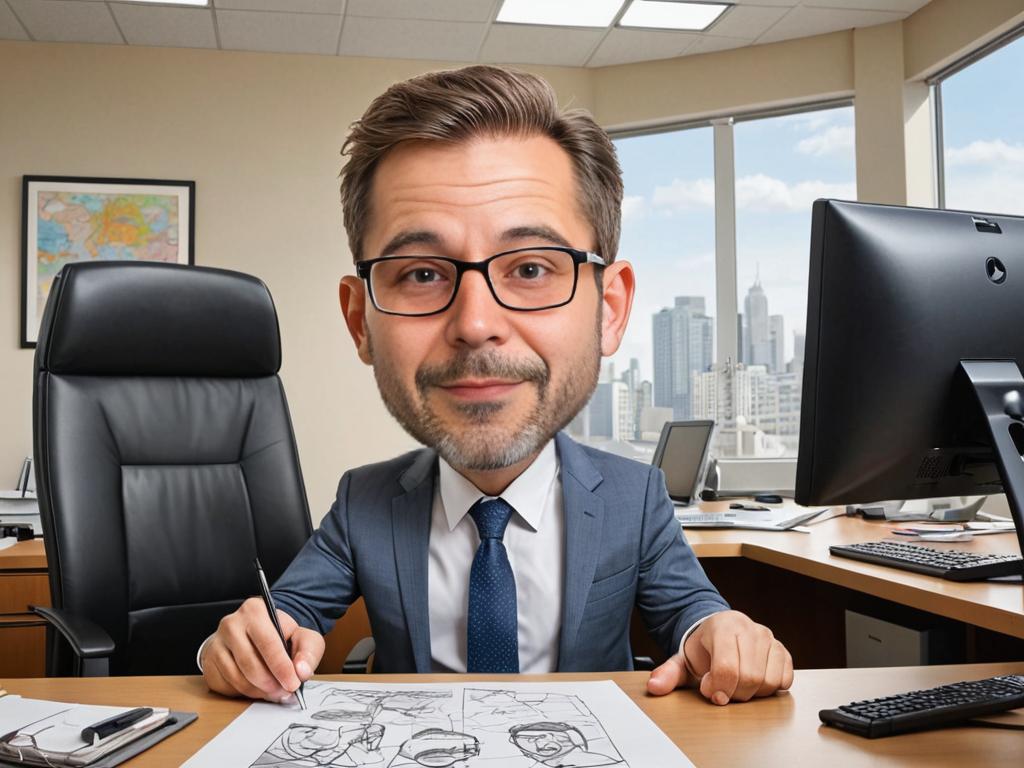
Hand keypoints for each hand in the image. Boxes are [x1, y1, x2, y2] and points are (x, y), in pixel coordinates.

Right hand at [201, 597, 324, 701]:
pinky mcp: (209, 661)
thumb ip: (308, 652)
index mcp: (255, 610)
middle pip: (249, 663)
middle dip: (270, 683)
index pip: (268, 643)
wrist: (257, 633)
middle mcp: (231, 624)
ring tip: (273, 691)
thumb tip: (302, 672)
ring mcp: (216, 643)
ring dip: (258, 691)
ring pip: (236, 677)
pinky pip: (225, 685)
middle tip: (283, 693)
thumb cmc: (280, 635)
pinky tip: (256, 687)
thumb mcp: (302, 637)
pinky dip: (244, 692)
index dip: (281, 667)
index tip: (293, 684)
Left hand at [646, 610, 792, 704]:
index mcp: (722, 627)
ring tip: (737, 684)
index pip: (727, 668)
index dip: (717, 688)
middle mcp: (749, 629)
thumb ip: (668, 673)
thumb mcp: (683, 659)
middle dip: (733, 693)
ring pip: (768, 681)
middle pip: (750, 678)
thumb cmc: (703, 648)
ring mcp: (768, 638)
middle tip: (722, 689)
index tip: (709, 690)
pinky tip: (754, 682)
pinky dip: (770, 688)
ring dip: (752, 692)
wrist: (719, 632)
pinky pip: (784, 679)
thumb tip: (654, 687)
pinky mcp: (782, 649)